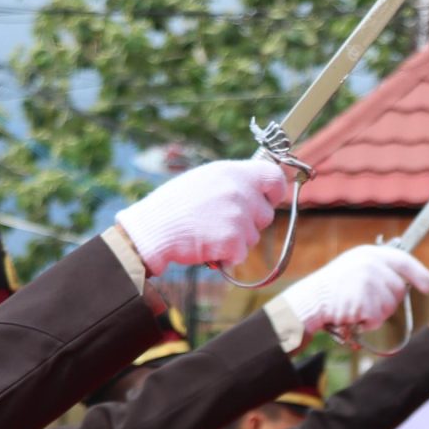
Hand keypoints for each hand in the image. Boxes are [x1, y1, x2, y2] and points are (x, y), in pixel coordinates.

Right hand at [113, 159, 287, 276]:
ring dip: (235, 240)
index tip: (268, 200)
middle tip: (222, 222)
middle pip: (266, 214)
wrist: (154, 228)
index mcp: (233, 172)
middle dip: (250, 223)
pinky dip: (226, 256)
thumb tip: (255, 189)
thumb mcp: (205, 179)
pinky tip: (206, 246)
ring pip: (253, 237)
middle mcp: (240, 191)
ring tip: (207, 232)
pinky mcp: (233, 240)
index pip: (274, 177)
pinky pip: (240, 255)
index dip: (275, 192)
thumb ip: (233, 182)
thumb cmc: (175, 205)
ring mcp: (238, 216)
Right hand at [284, 244, 428, 335]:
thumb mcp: (354, 267)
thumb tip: (405, 281)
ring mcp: (368, 282)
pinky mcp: (365, 301)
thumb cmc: (330, 288)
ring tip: (354, 306)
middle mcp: (371, 264)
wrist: (309, 301)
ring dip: (376, 313)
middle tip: (366, 301)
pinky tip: (352, 315)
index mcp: (369, 254)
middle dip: (388, 300)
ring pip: (390, 306)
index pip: (403, 261)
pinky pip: (377, 318)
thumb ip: (378, 268)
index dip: (420, 274)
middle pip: (399, 289)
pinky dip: (367, 323)